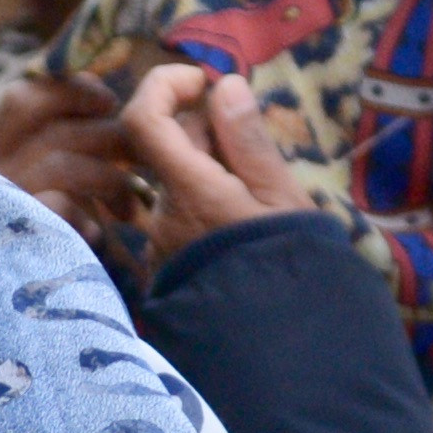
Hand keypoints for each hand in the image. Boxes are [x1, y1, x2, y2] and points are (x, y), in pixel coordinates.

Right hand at [0, 73, 147, 253]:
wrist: (0, 319)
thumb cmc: (34, 246)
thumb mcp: (44, 189)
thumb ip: (67, 151)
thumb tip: (109, 106)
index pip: (25, 98)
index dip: (70, 91)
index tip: (108, 102)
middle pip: (56, 129)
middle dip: (112, 139)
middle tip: (145, 159)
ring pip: (60, 162)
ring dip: (109, 181)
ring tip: (129, 213)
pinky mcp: (9, 239)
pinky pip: (55, 208)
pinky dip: (83, 220)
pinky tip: (96, 239)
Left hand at [117, 63, 315, 272]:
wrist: (284, 349)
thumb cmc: (291, 267)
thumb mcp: (281, 199)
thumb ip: (248, 141)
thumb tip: (224, 86)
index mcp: (187, 192)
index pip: (142, 119)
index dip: (164, 85)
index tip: (206, 83)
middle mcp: (161, 216)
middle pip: (166, 147)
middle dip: (208, 132)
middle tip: (256, 149)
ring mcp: (161, 244)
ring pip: (175, 182)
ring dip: (211, 170)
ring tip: (258, 194)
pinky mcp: (169, 265)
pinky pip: (180, 214)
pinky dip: (206, 202)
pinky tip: (243, 225)